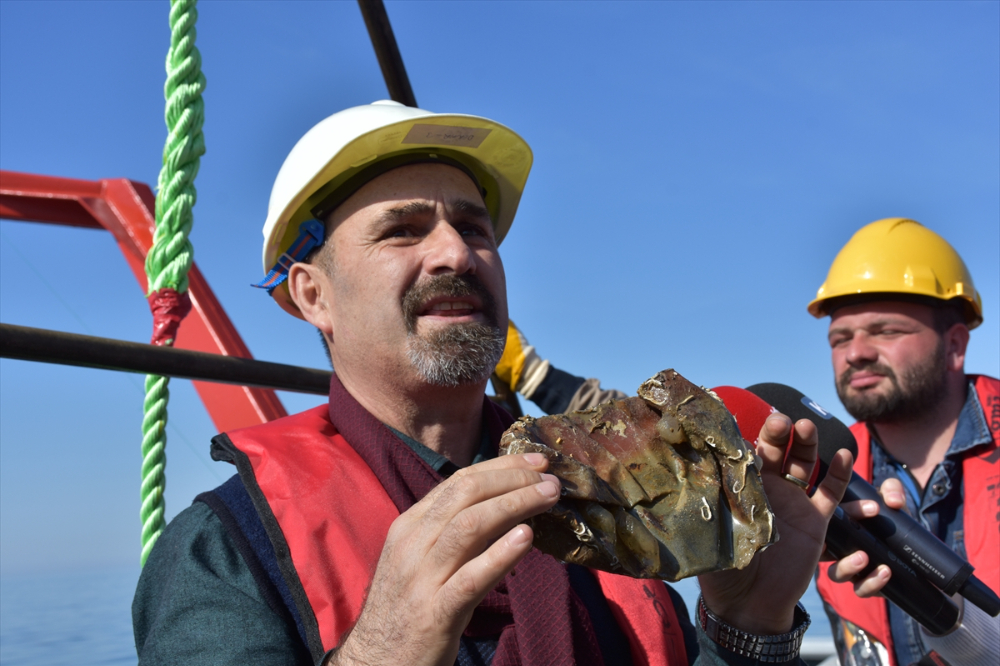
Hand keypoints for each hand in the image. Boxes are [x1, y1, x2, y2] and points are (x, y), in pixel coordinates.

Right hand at [329, 452, 560, 665]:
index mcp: (410, 527)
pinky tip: (526, 538)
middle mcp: (413, 544)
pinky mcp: (435, 613)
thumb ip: (451, 532)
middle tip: (549, 477)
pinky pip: (470, 578)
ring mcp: (422, 578)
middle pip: (466, 495)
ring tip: (548, 497)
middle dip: (511, 479)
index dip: (501, 466)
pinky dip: (500, 554)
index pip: (458, 482)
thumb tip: (501, 504)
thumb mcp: (420, 560)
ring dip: (514, 504)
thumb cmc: (408, 608)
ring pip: (469, 526)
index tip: (535, 461)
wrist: (377, 662)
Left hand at [698, 414, 852, 633]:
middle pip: (775, 451)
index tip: (745, 423)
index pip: (744, 454)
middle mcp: (766, 490)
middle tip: (780, 420)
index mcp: (738, 489)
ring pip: (803, 464)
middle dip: (778, 433)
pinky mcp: (815, 520)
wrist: (751, 604)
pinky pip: (830, 492)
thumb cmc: (725, 569)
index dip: (747, 438)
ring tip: (807, 427)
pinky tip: (845, 454)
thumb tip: (712, 470)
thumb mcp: (717, 533)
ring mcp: (792, 502)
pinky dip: (839, 474)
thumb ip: (720, 503)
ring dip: (806, 444)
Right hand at [824, 477, 906, 596]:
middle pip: (824, 548)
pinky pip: (860, 589)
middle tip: (860, 547)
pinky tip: (885, 574)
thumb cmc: (890, 515)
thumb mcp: (890, 498)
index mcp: (839, 523)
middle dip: (834, 543)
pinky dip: (870, 584)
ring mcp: (849, 566)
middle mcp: (838, 546)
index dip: (851, 510)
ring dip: (848, 568)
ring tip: (867, 560)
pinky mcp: (864, 583)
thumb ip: (892, 491)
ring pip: (836, 573)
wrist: (910, 544)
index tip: (874, 508)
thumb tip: (894, 502)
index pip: (834, 515)